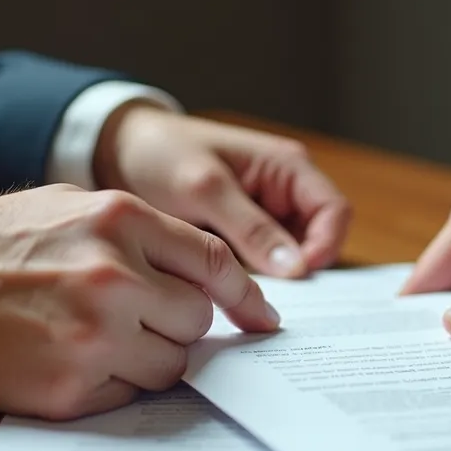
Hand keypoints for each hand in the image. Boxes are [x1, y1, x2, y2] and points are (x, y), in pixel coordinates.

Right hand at [0, 184, 279, 420]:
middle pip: (196, 320)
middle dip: (176, 324)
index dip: (247, 296)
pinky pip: (128, 394)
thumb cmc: (6, 243)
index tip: (262, 319)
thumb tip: (218, 282)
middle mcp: (115, 277)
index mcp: (121, 220)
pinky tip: (72, 358)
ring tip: (98, 337)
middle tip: (136, 317)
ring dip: (149, 358)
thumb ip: (148, 235)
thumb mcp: (78, 207)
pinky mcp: (70, 386)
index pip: (214, 264)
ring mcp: (93, 336)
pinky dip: (112, 383)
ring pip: (171, 365)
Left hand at [95, 105, 351, 277]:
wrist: (116, 152)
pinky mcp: (243, 239)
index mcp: (288, 168)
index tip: (297, 277)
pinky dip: (252, 283)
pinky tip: (228, 295)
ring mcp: (265, 218)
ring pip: (292, 260)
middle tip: (269, 298)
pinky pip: (263, 268)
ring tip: (243, 297)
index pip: (334, 212)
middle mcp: (285, 193)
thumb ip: (251, 227)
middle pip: (319, 242)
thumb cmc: (161, 153)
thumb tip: (298, 269)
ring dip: (276, 282)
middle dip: (301, 271)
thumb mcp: (204, 188)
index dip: (325, 246)